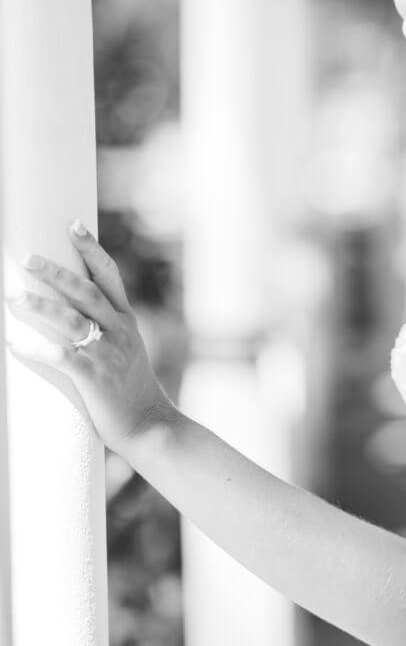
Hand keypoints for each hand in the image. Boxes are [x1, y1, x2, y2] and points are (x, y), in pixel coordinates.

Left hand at [5, 220, 176, 454]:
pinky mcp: (94, 376)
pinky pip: (61, 356)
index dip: (91, 249)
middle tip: (27, 257)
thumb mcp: (126, 349)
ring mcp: (107, 352)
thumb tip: (73, 308)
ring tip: (12, 294)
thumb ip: (106, 327)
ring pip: (69, 319)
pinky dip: (35, 348)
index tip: (74, 224)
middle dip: (54, 271)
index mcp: (126, 319)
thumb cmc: (130, 389)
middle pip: (84, 290)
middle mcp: (118, 329)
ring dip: (39, 304)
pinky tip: (14, 342)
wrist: (149, 424)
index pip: (108, 274)